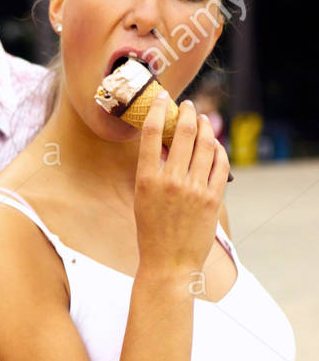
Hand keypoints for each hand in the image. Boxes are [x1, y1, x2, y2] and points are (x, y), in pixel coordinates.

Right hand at [134, 94, 229, 279]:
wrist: (169, 263)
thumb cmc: (151, 232)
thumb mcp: (142, 199)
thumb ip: (152, 172)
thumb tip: (163, 146)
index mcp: (146, 180)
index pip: (151, 134)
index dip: (158, 110)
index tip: (163, 98)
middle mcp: (171, 181)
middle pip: (184, 134)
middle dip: (187, 113)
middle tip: (188, 105)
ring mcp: (194, 189)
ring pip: (205, 146)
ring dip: (205, 127)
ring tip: (203, 120)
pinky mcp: (212, 199)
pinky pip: (220, 165)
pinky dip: (219, 150)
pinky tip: (216, 144)